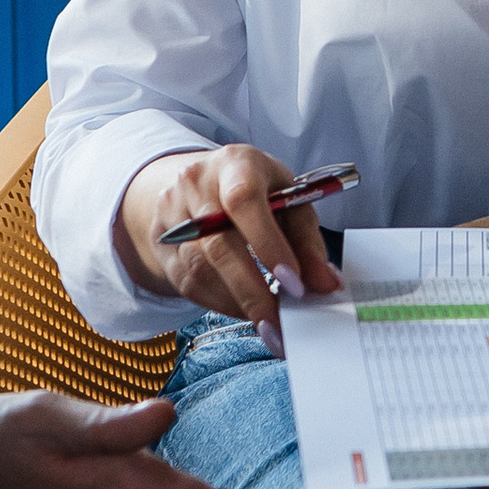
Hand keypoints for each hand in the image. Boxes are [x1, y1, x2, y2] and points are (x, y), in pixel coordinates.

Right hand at [118, 145, 344, 332]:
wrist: (201, 184)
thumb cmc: (258, 191)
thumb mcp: (289, 201)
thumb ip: (308, 242)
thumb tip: (326, 285)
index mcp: (236, 164)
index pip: (244, 201)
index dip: (269, 245)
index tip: (294, 284)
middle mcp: (196, 184)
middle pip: (218, 244)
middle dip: (254, 291)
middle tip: (281, 323)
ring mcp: (172, 214)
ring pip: (200, 270)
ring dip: (239, 304)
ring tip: (270, 324)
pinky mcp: (162, 244)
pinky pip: (188, 283)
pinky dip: (221, 304)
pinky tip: (246, 312)